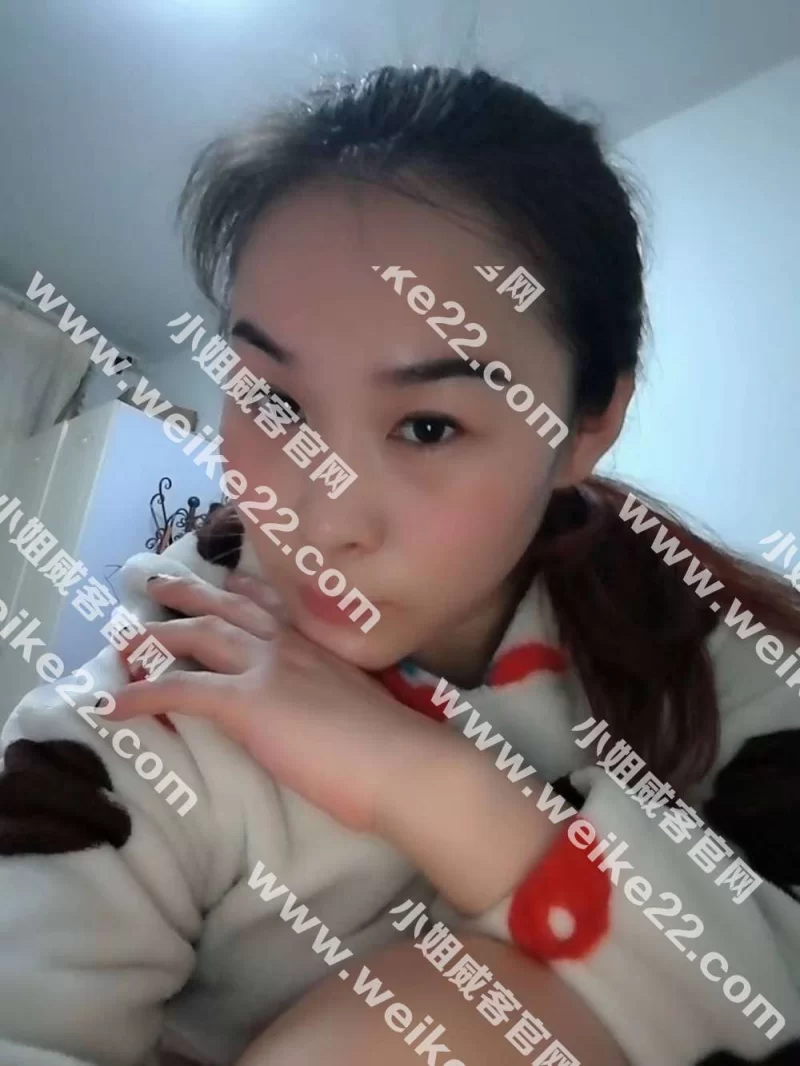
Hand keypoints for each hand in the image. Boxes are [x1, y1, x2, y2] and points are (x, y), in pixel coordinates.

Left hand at [108, 571, 451, 833]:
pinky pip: (177, 689)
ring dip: (156, 634)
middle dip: (188, 593)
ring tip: (122, 637)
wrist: (404, 763)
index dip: (245, 589)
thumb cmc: (395, 749)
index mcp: (319, 647)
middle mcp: (289, 645)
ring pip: (197, 635)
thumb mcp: (362, 706)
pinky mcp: (246, 701)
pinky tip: (109, 704)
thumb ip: (335, 695)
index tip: (229, 577)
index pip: (274, 606)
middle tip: (158, 581)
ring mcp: (266, 668)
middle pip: (228, 607)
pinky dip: (138, 694)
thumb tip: (322, 709)